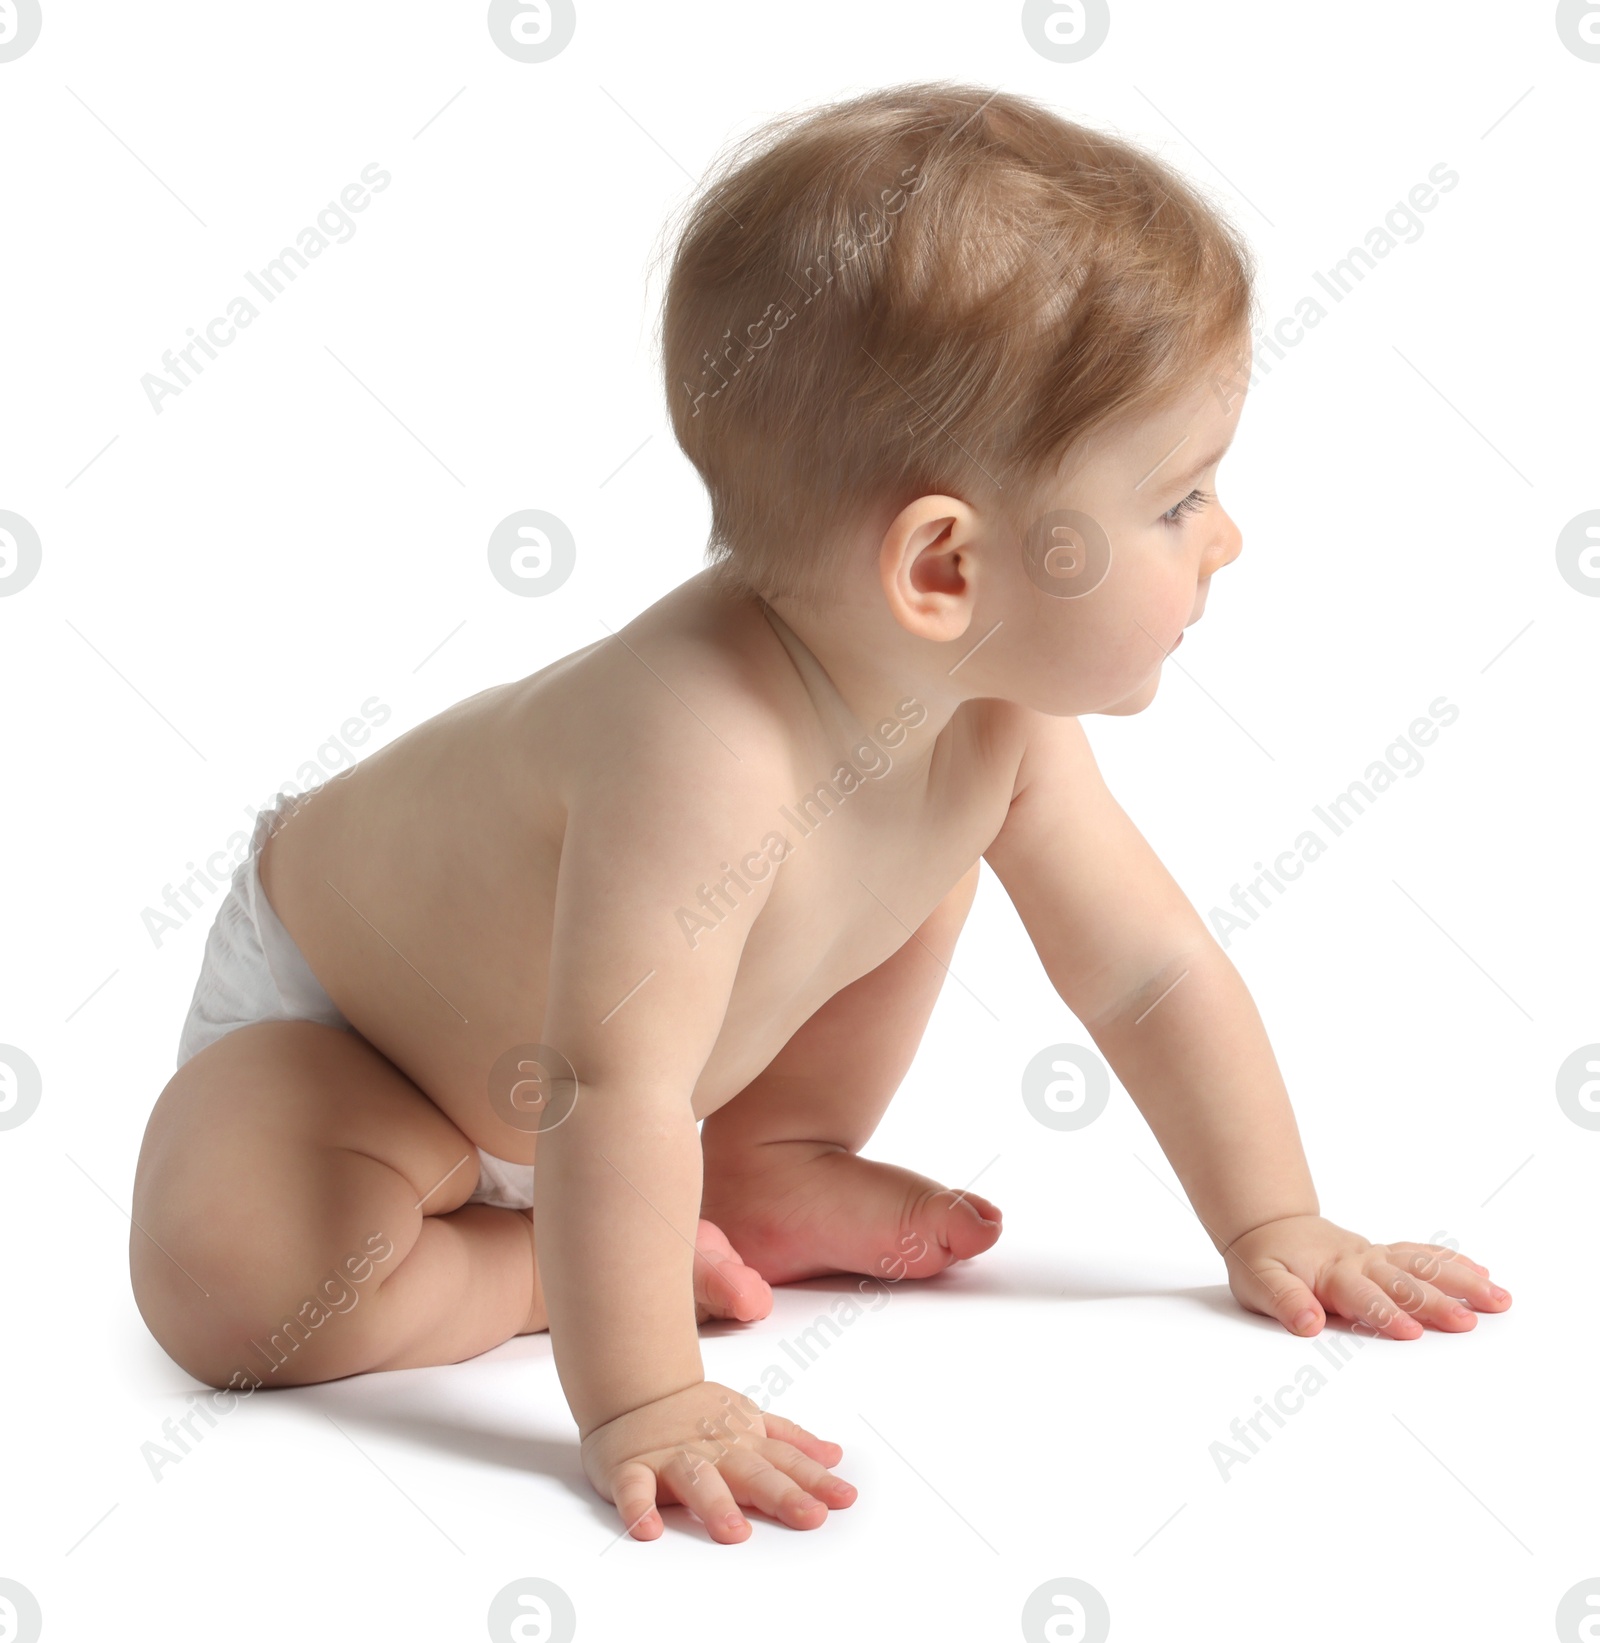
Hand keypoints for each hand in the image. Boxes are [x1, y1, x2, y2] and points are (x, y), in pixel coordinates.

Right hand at [580, 1380, 856, 1542]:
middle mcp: (713, 1449)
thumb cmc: (698, 1415)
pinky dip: (639, 1506)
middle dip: (782, 1495)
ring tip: (734, 1533)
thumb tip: (834, 1456)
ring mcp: (672, 1457)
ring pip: (696, 1480)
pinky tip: (649, 1528)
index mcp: (743, 1440)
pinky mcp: (631, 1467)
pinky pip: (633, 1488)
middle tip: (811, 1517)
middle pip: (751, 1473)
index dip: (815, 1480)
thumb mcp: (750, 1421)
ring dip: (715, 1505)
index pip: (785, 1461)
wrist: (636, 1389)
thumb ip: (791, 1442)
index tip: (844, 1499)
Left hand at [1220, 1214, 1511, 1339]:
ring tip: (1498, 1298)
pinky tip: (1482, 1274)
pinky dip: (1452, 1263)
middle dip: (1436, 1303)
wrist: (1269, 1226)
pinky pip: (1421, 1256)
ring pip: (1423, 1267)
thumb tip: (1308, 1322)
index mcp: (1332, 1273)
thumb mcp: (1259, 1281)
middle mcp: (1361, 1263)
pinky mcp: (1384, 1256)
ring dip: (1461, 1282)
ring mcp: (1376, 1257)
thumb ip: (1284, 1300)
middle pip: (1404, 1284)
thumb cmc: (1264, 1260)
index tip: (1412, 1331)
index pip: (1364, 1297)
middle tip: (1468, 1322)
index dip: (1386, 1314)